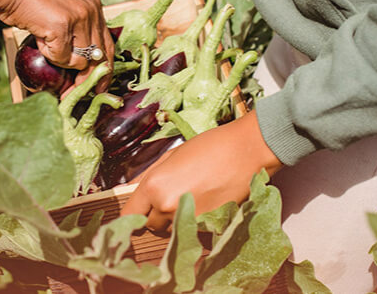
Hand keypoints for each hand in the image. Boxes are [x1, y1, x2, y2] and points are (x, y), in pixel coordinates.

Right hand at [0, 0, 114, 84]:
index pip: (107, 43)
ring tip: (44, 44)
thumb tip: (79, 60)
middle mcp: (91, 9)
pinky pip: (61, 58)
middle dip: (89, 80)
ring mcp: (78, 18)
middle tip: (76, 94)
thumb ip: (74, 27)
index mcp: (93, 4)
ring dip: (61, 61)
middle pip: (99, 57)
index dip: (103, 68)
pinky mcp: (62, 27)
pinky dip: (48, 55)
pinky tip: (38, 37)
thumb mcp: (60, 6)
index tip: (98, 86)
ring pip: (79, 61)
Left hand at [120, 111, 282, 230]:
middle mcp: (167, 206)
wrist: (247, 151)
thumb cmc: (210, 147)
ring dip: (177, 219)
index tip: (138, 212)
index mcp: (154, 186)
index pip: (130, 215)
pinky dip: (197, 222)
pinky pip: (194, 230)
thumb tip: (131, 190)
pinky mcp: (208, 227)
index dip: (133, 214)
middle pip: (151, 225)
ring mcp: (188, 219)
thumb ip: (149, 176)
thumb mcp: (171, 156)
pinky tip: (208, 202)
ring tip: (194, 196)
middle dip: (158, 215)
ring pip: (173, 229)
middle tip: (174, 196)